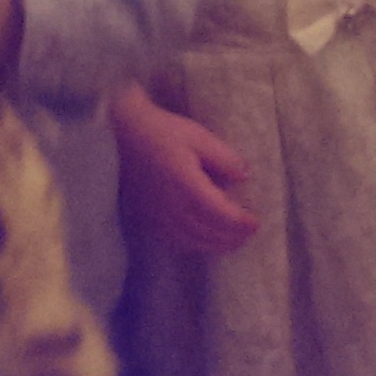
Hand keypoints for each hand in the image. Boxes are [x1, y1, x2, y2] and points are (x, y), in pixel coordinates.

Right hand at [110, 87, 258, 254]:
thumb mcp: (197, 136)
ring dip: (214, 245)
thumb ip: (223, 158)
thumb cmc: (160, 131)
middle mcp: (171, 207)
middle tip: (248, 235)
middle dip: (231, 237)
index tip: (256, 223)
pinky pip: (172, 241)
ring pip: (190, 241)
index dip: (239, 223)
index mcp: (186, 185)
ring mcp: (155, 216)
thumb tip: (244, 176)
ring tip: (231, 241)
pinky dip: (192, 245)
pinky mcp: (144, 219)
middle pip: (207, 233)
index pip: (219, 215)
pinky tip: (201, 240)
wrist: (119, 134)